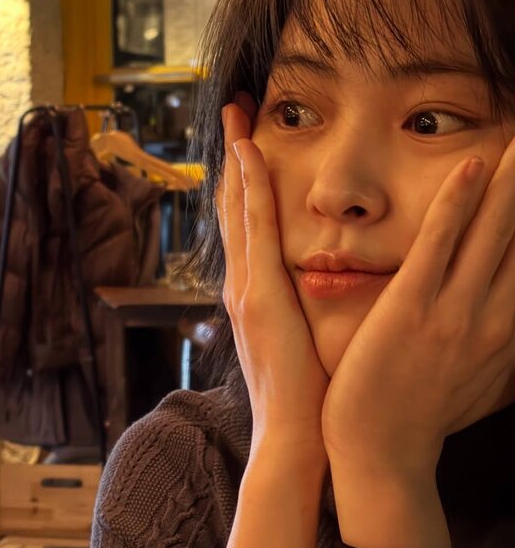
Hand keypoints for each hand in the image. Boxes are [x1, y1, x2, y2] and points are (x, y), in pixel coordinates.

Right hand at [218, 95, 328, 471]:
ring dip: (237, 158)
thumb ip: (299, 312)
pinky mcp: (258, 295)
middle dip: (233, 155)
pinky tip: (250, 153)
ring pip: (238, 208)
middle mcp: (241, 285)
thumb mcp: (299, 345)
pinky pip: (255, 230)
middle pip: (234, 206)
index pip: (247, 226)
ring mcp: (245, 288)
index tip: (249, 141)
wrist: (292, 439)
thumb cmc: (306, 398)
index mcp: (253, 295)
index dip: (245, 181)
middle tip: (234, 109)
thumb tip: (314, 290)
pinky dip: (250, 189)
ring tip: (237, 114)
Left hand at [321, 138, 514, 482]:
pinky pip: (439, 244)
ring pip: (492, 232)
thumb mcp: (482, 384)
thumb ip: (500, 348)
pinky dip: (458, 203)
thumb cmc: (422, 417)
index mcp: (507, 334)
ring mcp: (453, 312)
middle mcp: (494, 319)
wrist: (379, 454)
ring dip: (510, 182)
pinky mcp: (411, 308)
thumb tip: (510, 329)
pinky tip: (472, 167)